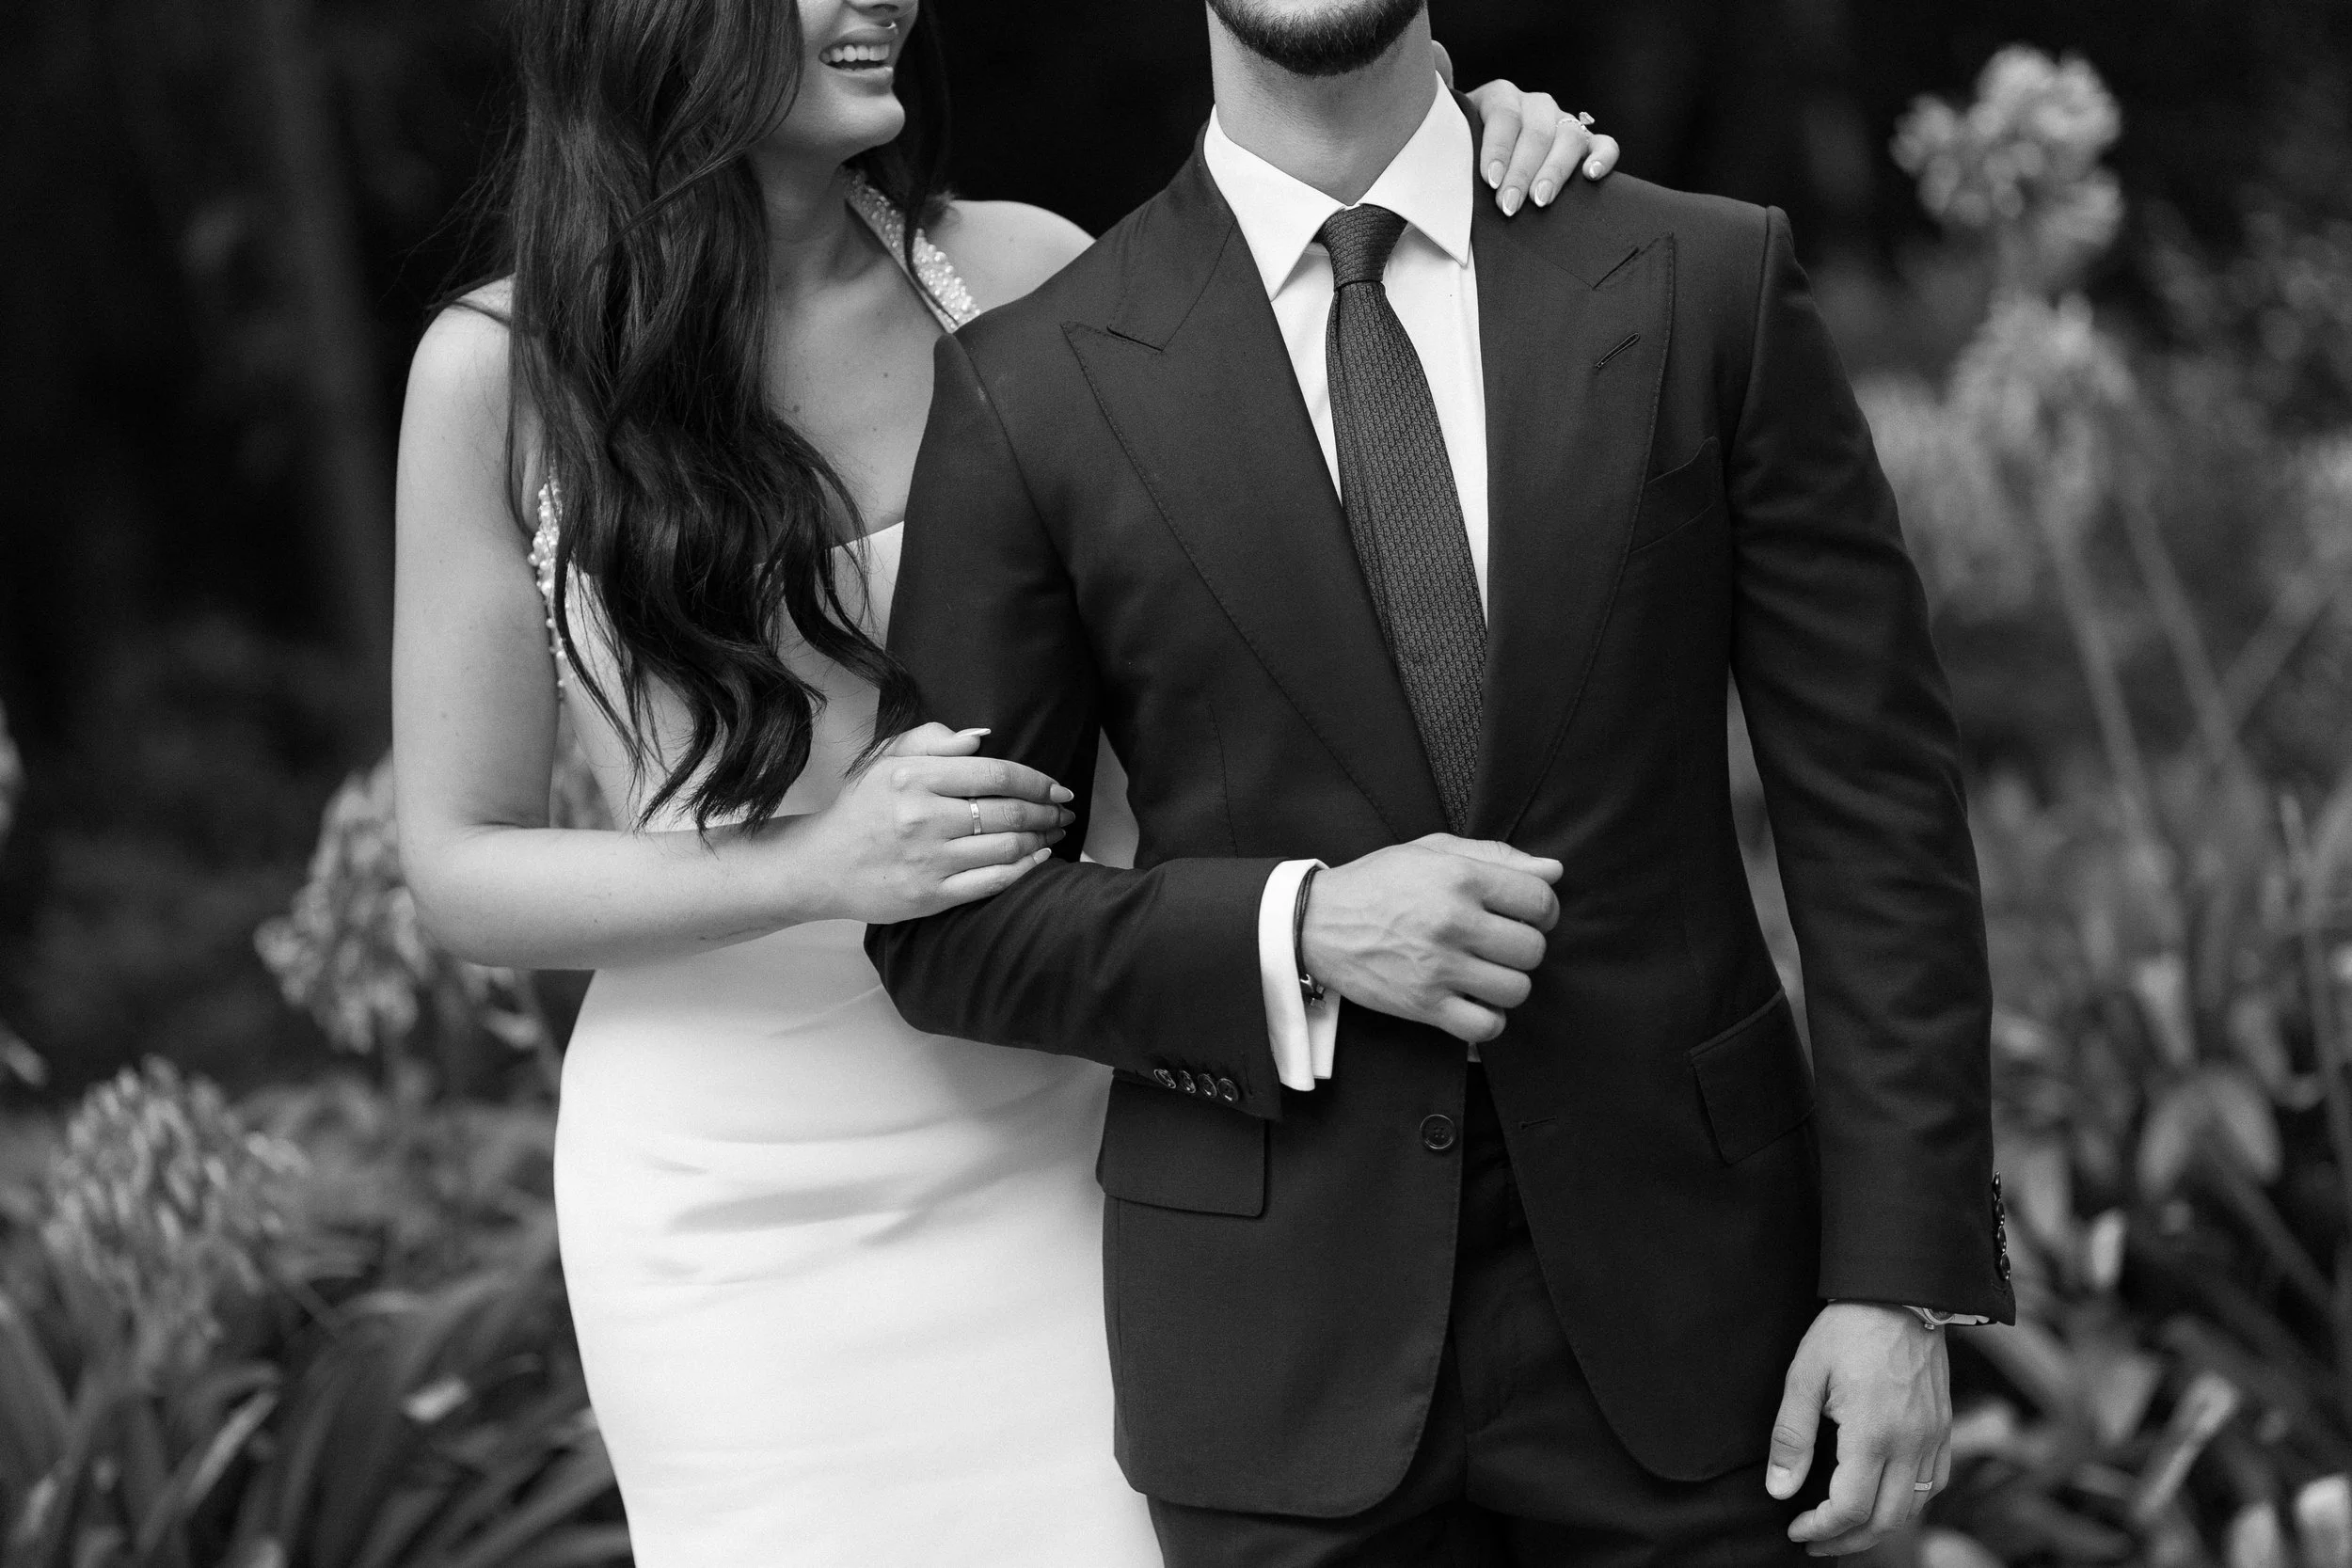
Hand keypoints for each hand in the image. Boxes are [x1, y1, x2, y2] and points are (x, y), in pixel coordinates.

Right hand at [807, 723, 1074, 923]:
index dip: (1038, 781)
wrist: (820, 865)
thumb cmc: (860, 809)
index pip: (996, 774)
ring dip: (1042, 839)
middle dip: (1047, 811)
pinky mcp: (932, 895)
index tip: (1058, 787)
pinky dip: (1025, 869)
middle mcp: (924, 817)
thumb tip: (982, 738)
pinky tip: (1038, 858)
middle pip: (1009, 812)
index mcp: (915, 778)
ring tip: (1054, 832)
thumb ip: (933, 741)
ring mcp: (930, 860)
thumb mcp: (886, 761)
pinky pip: (993, 881)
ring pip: (1008, 847)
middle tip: (1064, 811)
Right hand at [1299, 833, 1561, 1043]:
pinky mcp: (1423, 1005)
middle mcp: (1453, 922)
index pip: (1540, 900)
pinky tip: (1473, 1001)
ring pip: (1516, 989)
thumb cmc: (1378, 883)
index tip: (1527, 915)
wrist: (1316, 923)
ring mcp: (1438, 968)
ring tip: (1485, 973)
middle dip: (1523, 947)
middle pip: (1532, 949)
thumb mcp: (1432, 852)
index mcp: (1460, 878)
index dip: (1543, 910)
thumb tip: (1554, 871)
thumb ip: (1495, 856)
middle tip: (1499, 944)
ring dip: (1507, 983)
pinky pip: (1485, 1026)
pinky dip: (1488, 1019)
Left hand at [1434, 47, 1622, 214]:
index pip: (1504, 116)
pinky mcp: (1585, 144)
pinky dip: (1603, 157)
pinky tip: (1591, 176)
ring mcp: (1561, 122)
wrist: (1481, 167)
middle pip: (1536, 131)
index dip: (1497, 149)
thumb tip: (1436, 51)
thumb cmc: (1463, 154)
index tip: (1490, 180)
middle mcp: (1533, 105)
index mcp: (1499, 97)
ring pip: (1569, 136)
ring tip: (1540, 201)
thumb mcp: (1448, 134)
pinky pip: (1604, 143)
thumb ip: (1440, 104)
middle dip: (1522, 171)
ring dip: (1555, 170)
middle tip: (1509, 205)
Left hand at [1768, 1303, 1951, 1556]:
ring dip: (1879, 1527)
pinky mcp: (1944, 1428)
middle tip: (1815, 1540)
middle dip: (1847, 1540)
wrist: (1902, 1294)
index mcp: (1873, 1434)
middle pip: (1886, 1521)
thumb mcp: (1805, 1375)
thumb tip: (1780, 1490)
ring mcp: (1934, 1438)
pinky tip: (1883, 1497)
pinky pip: (1934, 1484)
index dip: (1820, 1529)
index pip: (1850, 1509)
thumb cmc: (1848, 1329)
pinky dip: (1908, 1503)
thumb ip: (1792, 1437)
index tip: (1796, 1530)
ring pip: (1914, 1509)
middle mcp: (1912, 1444)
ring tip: (1843, 1527)